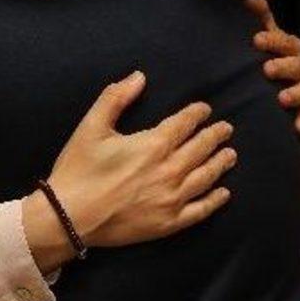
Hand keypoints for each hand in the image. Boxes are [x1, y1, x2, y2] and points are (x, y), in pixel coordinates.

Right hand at [35, 72, 234, 254]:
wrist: (69, 217)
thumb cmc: (78, 170)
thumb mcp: (91, 126)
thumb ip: (115, 98)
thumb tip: (139, 76)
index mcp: (153, 145)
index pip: (184, 124)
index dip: (197, 114)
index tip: (205, 109)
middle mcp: (169, 171)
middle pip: (201, 148)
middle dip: (215, 135)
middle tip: (225, 129)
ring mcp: (171, 200)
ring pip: (206, 177)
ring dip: (220, 163)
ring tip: (230, 154)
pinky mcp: (168, 224)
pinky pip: (200, 211)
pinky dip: (214, 201)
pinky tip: (223, 193)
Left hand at [245, 0, 299, 132]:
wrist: (263, 75)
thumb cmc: (259, 50)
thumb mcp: (258, 31)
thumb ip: (258, 15)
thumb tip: (254, 0)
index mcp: (289, 47)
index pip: (286, 41)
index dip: (273, 40)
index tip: (256, 40)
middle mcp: (298, 66)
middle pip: (297, 65)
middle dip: (283, 66)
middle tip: (266, 69)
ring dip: (294, 94)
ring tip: (281, 98)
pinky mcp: (298, 108)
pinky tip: (298, 128)